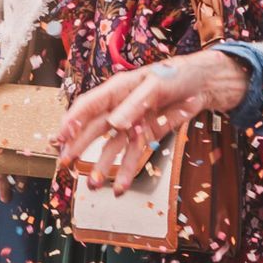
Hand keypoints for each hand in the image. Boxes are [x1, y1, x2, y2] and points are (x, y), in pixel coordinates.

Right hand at [57, 49, 249, 190]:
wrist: (201, 84)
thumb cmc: (175, 75)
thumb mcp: (156, 86)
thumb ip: (135, 105)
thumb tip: (115, 124)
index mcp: (115, 90)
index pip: (87, 106)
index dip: (72, 121)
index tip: (62, 136)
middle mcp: (119, 109)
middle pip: (94, 129)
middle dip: (77, 146)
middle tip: (65, 162)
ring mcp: (132, 124)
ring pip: (111, 147)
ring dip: (101, 166)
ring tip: (93, 184)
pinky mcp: (146, 136)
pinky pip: (134, 156)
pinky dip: (127, 172)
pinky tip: (120, 187)